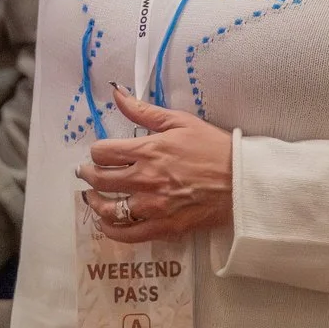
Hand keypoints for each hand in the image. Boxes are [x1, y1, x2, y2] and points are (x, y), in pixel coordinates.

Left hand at [77, 86, 234, 246]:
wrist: (241, 181)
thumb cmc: (213, 147)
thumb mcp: (180, 121)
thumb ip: (144, 110)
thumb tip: (117, 93)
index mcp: (147, 150)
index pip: (102, 152)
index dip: (97, 151)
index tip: (101, 153)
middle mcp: (144, 178)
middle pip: (99, 179)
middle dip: (88, 175)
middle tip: (87, 173)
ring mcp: (152, 206)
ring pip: (109, 208)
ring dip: (95, 202)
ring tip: (93, 198)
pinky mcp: (163, 227)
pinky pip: (127, 234)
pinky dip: (111, 230)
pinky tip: (107, 223)